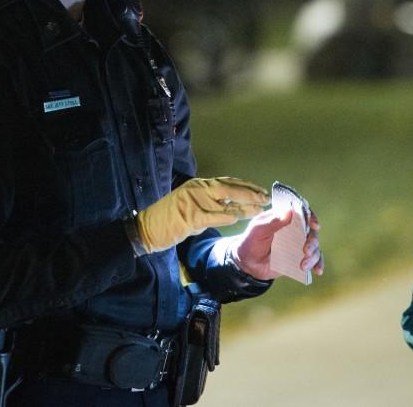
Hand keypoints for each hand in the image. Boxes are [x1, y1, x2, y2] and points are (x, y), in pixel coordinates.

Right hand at [134, 177, 268, 251]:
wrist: (146, 229)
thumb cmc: (166, 220)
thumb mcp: (187, 205)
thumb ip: (207, 203)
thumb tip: (228, 206)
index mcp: (197, 185)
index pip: (226, 182)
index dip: (245, 185)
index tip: (260, 190)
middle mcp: (197, 189)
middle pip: (230, 187)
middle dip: (250, 193)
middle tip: (266, 198)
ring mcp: (193, 202)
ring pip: (226, 201)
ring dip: (245, 206)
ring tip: (260, 209)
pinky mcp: (191, 216)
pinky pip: (216, 216)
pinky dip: (229, 217)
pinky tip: (239, 219)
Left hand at [231, 208, 324, 280]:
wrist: (248, 263)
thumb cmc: (251, 241)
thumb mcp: (257, 230)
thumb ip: (272, 222)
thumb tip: (289, 211)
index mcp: (284, 217)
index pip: (302, 212)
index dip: (310, 216)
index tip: (313, 224)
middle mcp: (294, 229)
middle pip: (311, 231)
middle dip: (312, 241)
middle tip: (305, 250)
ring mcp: (298, 243)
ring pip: (315, 246)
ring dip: (313, 256)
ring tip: (303, 265)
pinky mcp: (300, 257)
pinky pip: (314, 259)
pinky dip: (318, 264)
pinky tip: (317, 270)